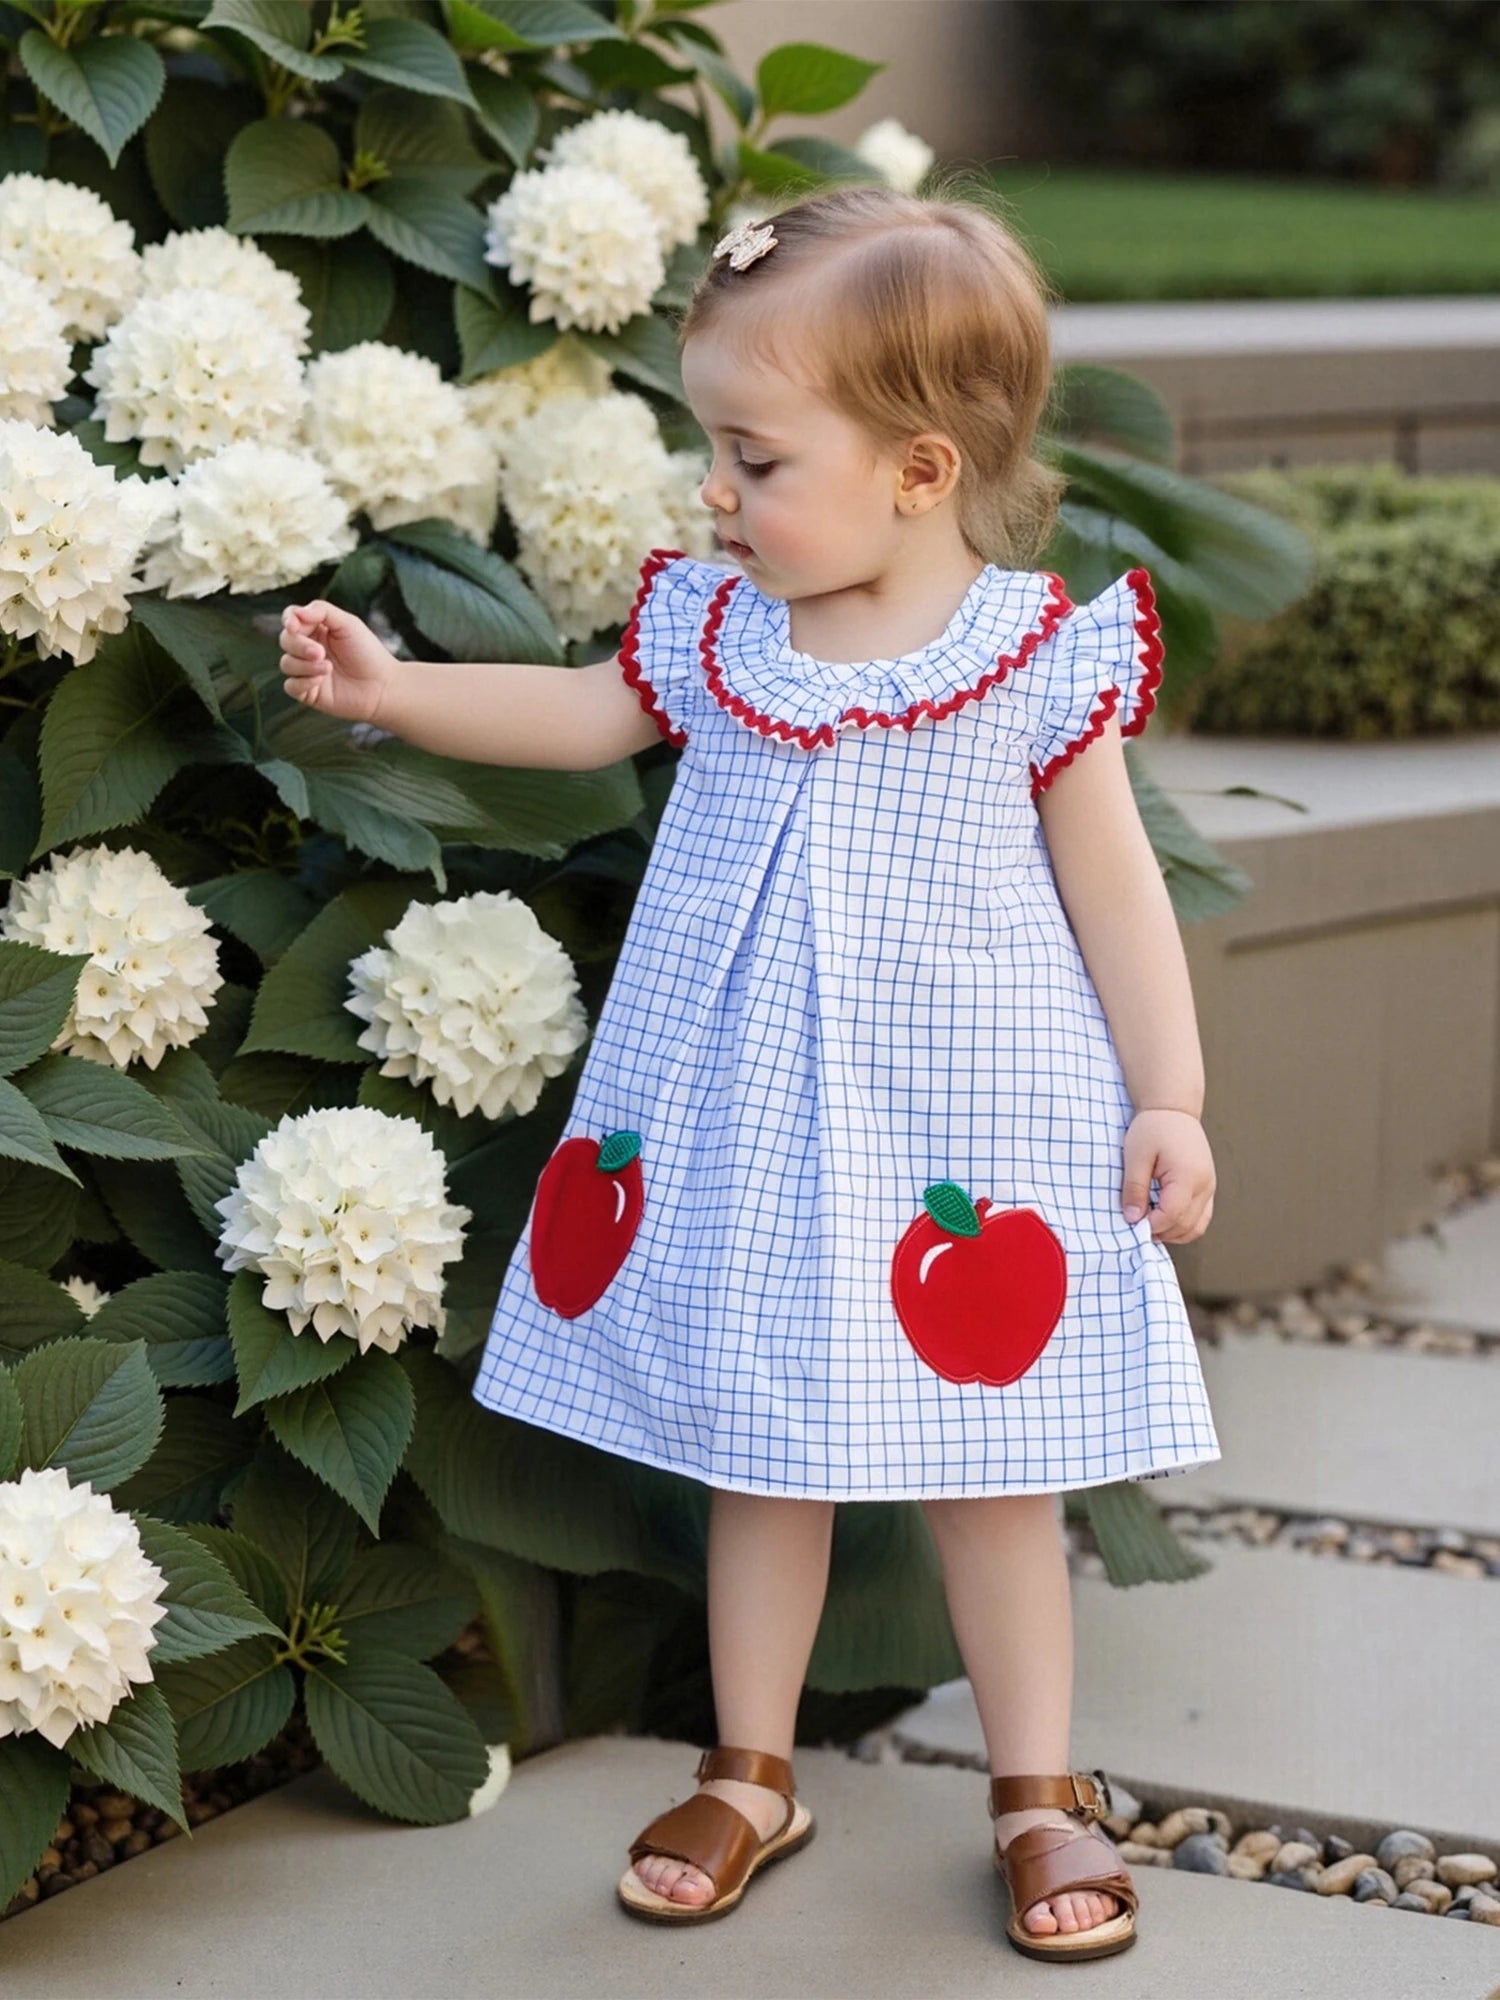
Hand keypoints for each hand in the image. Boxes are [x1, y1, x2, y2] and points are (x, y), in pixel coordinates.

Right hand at [278, 599, 398, 726]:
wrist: (383, 687)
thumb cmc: (368, 653)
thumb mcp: (348, 624)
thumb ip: (322, 611)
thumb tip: (296, 612)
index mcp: (316, 629)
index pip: (291, 619)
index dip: (288, 620)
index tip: (293, 625)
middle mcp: (308, 649)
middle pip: (286, 640)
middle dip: (299, 645)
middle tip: (320, 652)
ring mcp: (307, 671)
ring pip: (286, 663)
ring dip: (305, 665)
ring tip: (329, 668)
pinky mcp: (308, 693)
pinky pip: (290, 686)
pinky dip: (302, 682)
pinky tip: (320, 681)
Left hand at [1121, 1108, 1214, 1243]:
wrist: (1173, 1109)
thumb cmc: (1153, 1127)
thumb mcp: (1136, 1156)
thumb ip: (1134, 1189)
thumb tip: (1132, 1218)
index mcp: (1187, 1176)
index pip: (1171, 1215)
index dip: (1150, 1226)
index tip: (1131, 1223)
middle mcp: (1204, 1185)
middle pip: (1185, 1226)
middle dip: (1160, 1232)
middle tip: (1136, 1226)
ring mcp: (1209, 1187)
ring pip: (1196, 1227)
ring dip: (1172, 1232)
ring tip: (1149, 1223)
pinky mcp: (1208, 1187)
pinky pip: (1200, 1218)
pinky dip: (1182, 1225)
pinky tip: (1163, 1219)